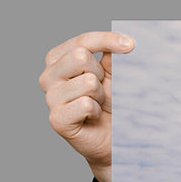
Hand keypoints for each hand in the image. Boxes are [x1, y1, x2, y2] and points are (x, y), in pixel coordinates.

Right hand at [39, 31, 134, 181]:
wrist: (114, 141)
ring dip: (101, 95)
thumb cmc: (112, 105)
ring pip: (86, 81)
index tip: (131, 44)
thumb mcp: (114, 76)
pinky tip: (93, 118)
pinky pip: (86, 104)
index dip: (107, 40)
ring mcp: (50, 98)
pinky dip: (97, 111)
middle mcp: (49, 76)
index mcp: (59, 60)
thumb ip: (112, 56)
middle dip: (101, 74)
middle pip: (80, 56)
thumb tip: (123, 40)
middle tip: (102, 91)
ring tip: (98, 106)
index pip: (82, 41)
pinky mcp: (57, 119)